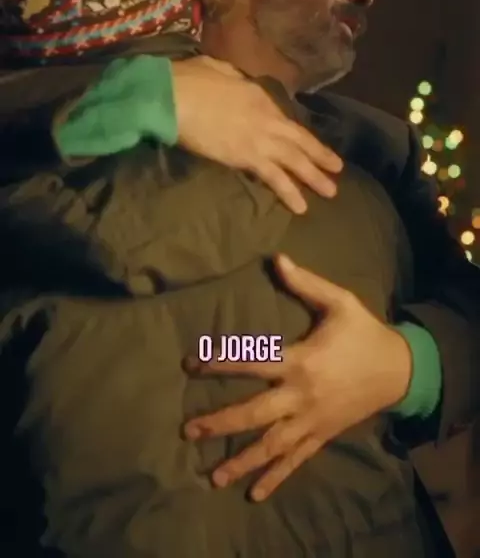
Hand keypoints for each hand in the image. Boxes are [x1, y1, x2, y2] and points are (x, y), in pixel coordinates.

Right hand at [172, 56, 341, 213]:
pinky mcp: (247, 157)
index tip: (308, 143)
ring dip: (314, 176)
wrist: (173, 97)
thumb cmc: (187, 80)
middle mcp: (267, 117)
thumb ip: (231, 77)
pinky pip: (275, 177)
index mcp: (258, 95)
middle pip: (300, 140)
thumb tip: (232, 81)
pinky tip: (301, 206)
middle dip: (320, 155)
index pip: (284, 118)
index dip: (298, 134)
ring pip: (295, 160)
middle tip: (337, 169)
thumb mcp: (217, 69)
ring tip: (331, 191)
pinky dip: (290, 192)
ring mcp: (260, 138)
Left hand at [184, 255, 411, 500]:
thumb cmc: (364, 333)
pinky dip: (275, 478)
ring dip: (241, 461)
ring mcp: (311, 421)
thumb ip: (306, 283)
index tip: (191, 364)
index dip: (221, 361)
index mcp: (301, 360)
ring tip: (212, 476)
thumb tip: (277, 258)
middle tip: (189, 430)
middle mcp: (301, 396)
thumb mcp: (340, 301)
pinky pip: (296, 460)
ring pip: (272, 445)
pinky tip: (254, 494)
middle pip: (255, 413)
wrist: (399, 370)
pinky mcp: (321, 436)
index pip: (252, 361)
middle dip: (221, 423)